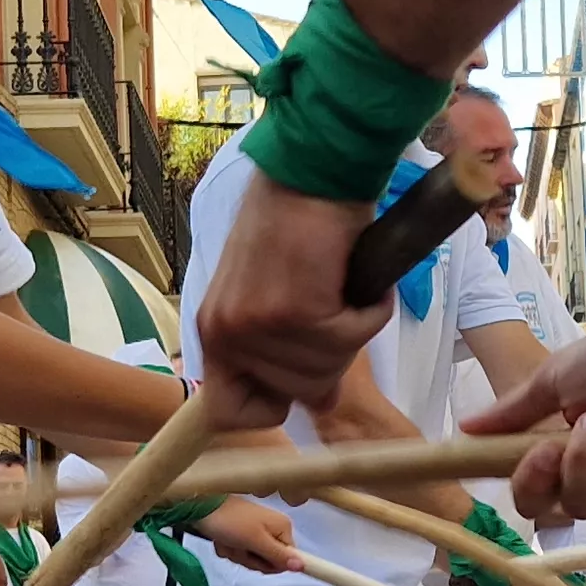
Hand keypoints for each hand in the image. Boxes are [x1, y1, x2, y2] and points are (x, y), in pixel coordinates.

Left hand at [192, 181, 394, 427]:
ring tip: (345, 287)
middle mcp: (226, 334)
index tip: (302, 380)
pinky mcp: (295, 311)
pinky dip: (370, 313)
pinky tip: (360, 281)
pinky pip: (350, 340)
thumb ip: (288, 352)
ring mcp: (257, 325)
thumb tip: (320, 404)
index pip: (228, 412)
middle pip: (295, 395)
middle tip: (335, 308)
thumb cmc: (296, 224)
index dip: (272, 405)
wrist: (311, 173)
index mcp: (214, 332)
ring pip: (325, 372)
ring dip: (353, 331)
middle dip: (330, 359)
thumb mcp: (277, 298)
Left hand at [198, 498, 301, 574]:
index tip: (257, 558)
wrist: (199, 505)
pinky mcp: (239, 534)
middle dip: (249, 558)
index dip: (271, 564)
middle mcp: (272, 529)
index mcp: (282, 527)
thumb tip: (302, 566)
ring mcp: (254, 531)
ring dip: (236, 553)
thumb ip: (278, 555)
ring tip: (228, 540)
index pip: (288, 559)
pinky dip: (228, 548)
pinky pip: (237, 552)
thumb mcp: (256, 541)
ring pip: (250, 558)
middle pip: (268, 560)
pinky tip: (220, 539)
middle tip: (239, 546)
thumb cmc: (230, 521)